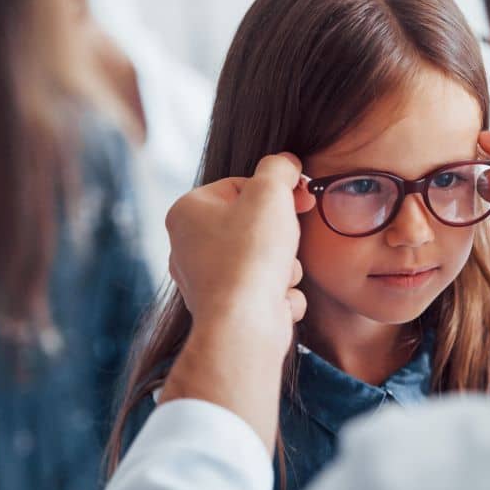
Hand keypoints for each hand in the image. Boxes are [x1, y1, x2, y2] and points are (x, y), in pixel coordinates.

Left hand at [161, 154, 315, 449]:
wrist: (244, 325)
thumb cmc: (252, 255)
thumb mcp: (270, 193)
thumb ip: (279, 168)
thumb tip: (286, 164)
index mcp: (188, 211)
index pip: (241, 185)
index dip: (277, 192)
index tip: (302, 198)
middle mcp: (188, 245)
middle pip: (254, 224)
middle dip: (281, 236)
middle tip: (290, 241)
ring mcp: (205, 280)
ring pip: (263, 258)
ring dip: (284, 266)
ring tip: (279, 277)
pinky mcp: (225, 308)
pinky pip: (262, 290)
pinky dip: (277, 294)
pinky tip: (276, 301)